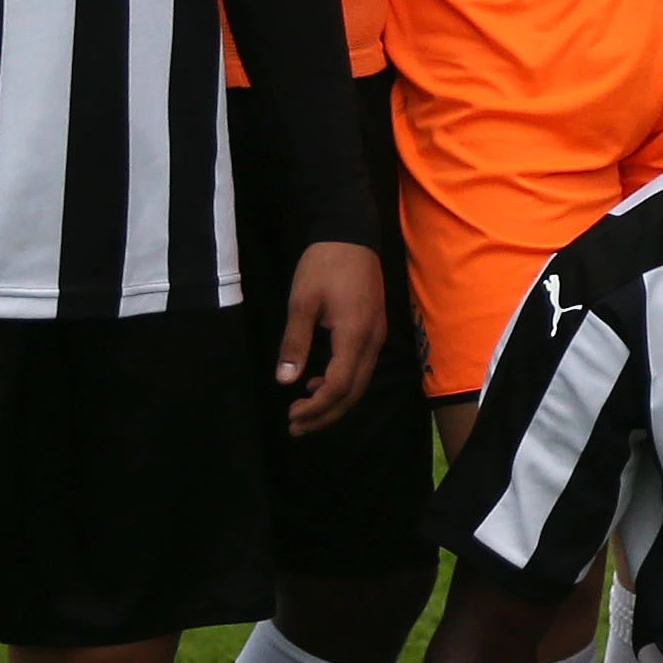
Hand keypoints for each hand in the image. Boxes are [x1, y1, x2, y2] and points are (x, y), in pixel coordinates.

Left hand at [272, 240, 387, 436]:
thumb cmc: (323, 265)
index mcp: (355, 335)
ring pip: (360, 383)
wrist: (350, 235)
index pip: (339, 385)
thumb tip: (285, 380)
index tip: (291, 415)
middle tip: (295, 427)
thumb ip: (295, 343)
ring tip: (303, 411)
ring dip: (333, 403)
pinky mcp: (374, 331)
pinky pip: (361, 369)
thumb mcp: (301, 302)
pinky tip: (318, 382)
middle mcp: (372, 341)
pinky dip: (341, 385)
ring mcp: (377, 337)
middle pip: (354, 392)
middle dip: (325, 414)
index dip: (317, 406)